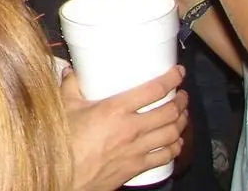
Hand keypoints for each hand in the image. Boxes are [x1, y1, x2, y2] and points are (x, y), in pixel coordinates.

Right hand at [63, 65, 186, 190]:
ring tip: (182, 114)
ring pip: (172, 133)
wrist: (67, 175)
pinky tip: (176, 141)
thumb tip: (71, 72)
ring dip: (182, 122)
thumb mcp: (65, 107)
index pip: (153, 90)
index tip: (177, 72)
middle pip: (169, 112)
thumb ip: (70, 86)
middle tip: (181, 94)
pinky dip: (176, 147)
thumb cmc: (65, 141)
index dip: (171, 79)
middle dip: (181, 101)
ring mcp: (138, 149)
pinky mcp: (139, 166)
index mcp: (115, 110)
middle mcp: (131, 128)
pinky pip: (166, 156)